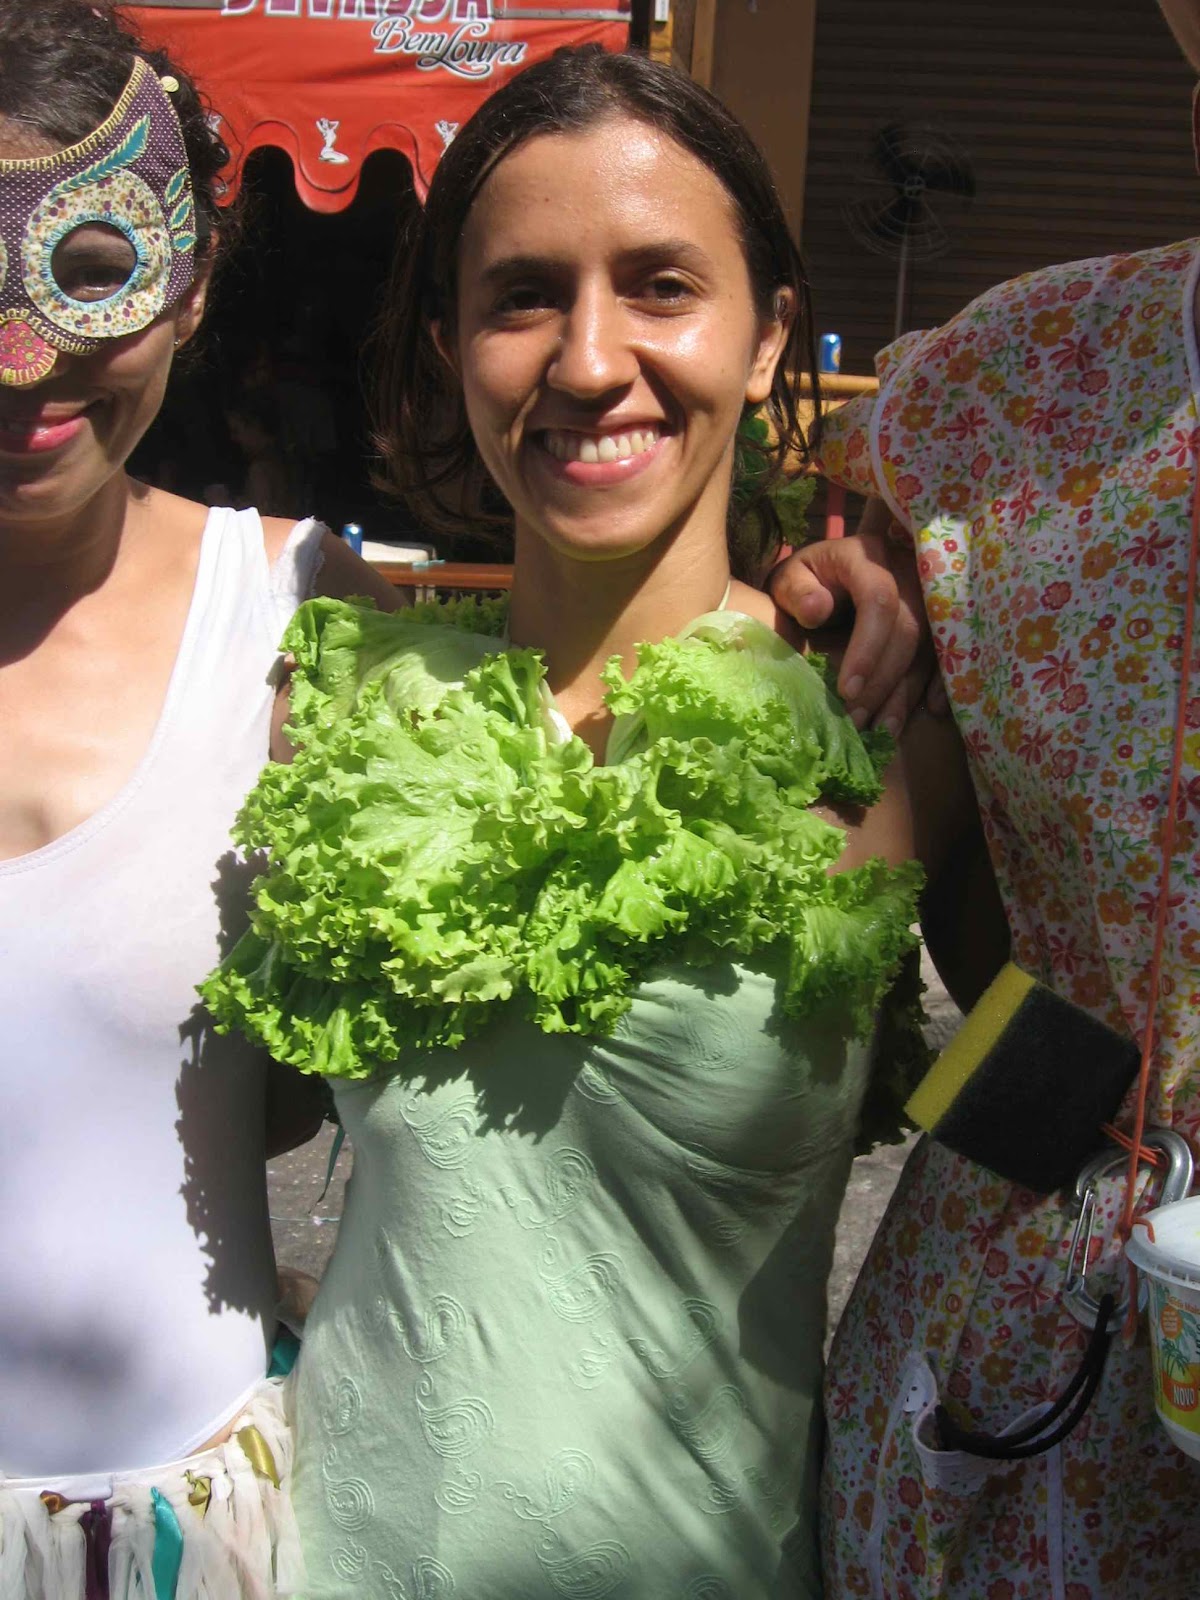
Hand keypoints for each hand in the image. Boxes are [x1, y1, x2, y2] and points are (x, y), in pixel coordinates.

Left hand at [768, 499, 943, 733]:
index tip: (847, 690)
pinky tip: (930, 712)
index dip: (867, 648)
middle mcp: (907, 574)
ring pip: (927, 649)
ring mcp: (928, 598)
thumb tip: (817, 609)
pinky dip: (939, 684)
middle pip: (908, 631)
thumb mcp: (791, 577)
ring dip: (904, 694)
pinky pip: (946, 655)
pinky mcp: (938, 621)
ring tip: (880, 733)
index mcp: (867, 558)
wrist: (834, 570)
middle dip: (882, 682)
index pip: (878, 600)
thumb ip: (796, 590)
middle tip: (854, 721)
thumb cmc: (809, 580)